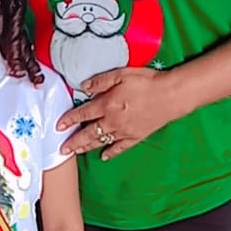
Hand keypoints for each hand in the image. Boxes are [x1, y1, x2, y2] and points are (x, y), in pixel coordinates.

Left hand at [58, 67, 191, 160]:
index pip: (83, 113)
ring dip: (86, 147)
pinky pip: (120, 147)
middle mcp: (113, 120)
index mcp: (107, 104)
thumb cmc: (147, 82)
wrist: (171, 95)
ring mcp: (124, 131)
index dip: (69, 119)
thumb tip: (84, 86)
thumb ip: (101, 81)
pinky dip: (111, 152)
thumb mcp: (122, 74)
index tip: (58, 125)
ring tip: (75, 152)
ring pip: (101, 142)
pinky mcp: (136, 137)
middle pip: (88, 133)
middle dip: (73, 141)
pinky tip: (104, 156)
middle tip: (62, 148)